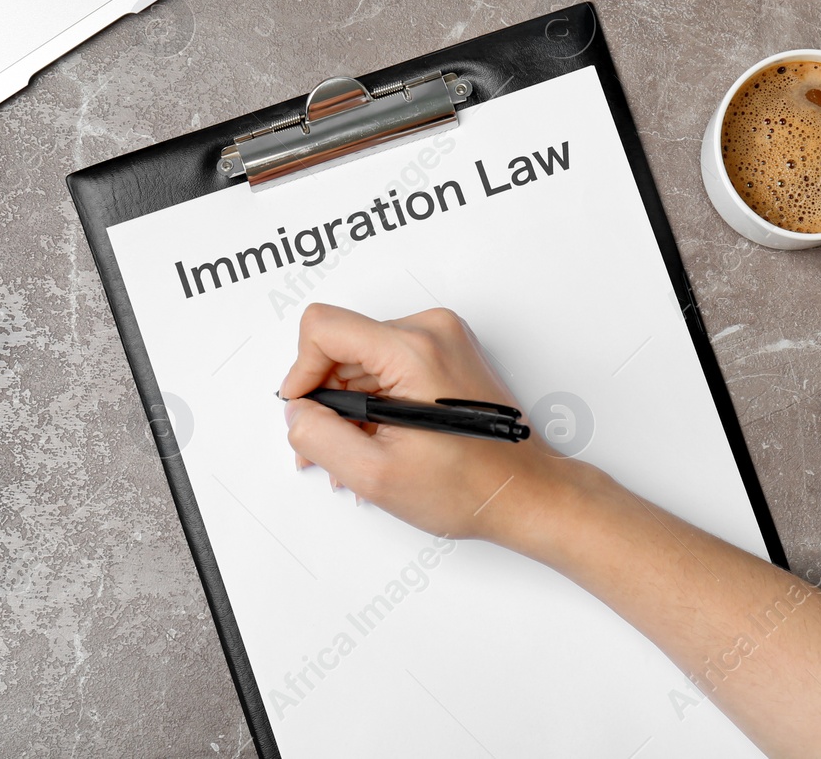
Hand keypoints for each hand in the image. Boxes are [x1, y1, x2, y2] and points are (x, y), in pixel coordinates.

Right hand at [279, 304, 588, 545]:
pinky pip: (386, 361)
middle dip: (326, 396)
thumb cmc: (469, 486)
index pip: (324, 327)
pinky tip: (379, 437)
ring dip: (349, 402)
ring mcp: (442, 336)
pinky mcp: (447, 349)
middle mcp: (431, 330)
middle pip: (342, 343)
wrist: (524, 492)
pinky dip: (373, 397)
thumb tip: (296, 412)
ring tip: (359, 451)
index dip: (302, 372)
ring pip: (361, 354)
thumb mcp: (375, 474)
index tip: (306, 411)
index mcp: (414, 350)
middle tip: (328, 449)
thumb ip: (318, 437)